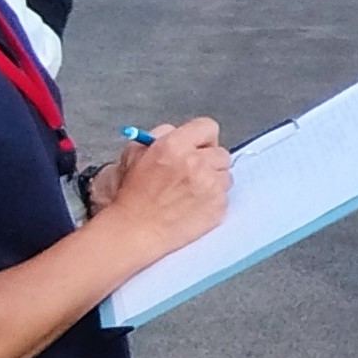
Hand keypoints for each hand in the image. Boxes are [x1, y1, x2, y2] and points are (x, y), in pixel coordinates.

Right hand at [95, 117, 230, 257]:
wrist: (135, 230)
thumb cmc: (132, 196)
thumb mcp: (135, 154)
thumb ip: (160, 136)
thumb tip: (178, 132)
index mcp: (175, 146)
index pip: (207, 127)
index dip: (202, 138)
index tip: (198, 147)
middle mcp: (196, 163)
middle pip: (221, 153)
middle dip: (209, 161)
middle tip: (193, 172)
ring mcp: (210, 186)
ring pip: (226, 176)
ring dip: (213, 181)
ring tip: (191, 192)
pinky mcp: (218, 207)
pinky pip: (225, 197)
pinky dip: (213, 201)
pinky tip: (194, 206)